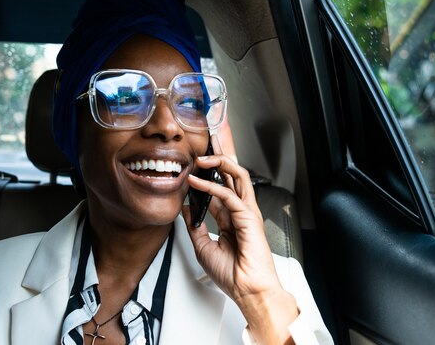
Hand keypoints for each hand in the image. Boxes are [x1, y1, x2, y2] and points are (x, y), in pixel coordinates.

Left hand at [184, 150, 298, 344]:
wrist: (247, 291)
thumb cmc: (232, 275)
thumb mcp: (203, 247)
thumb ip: (195, 225)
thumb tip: (185, 208)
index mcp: (232, 219)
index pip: (221, 188)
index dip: (209, 173)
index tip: (196, 163)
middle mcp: (240, 212)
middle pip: (232, 175)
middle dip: (221, 156)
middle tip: (207, 142)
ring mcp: (247, 213)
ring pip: (237, 177)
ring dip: (219, 163)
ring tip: (200, 157)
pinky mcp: (249, 217)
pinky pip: (229, 195)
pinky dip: (212, 186)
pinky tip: (197, 181)